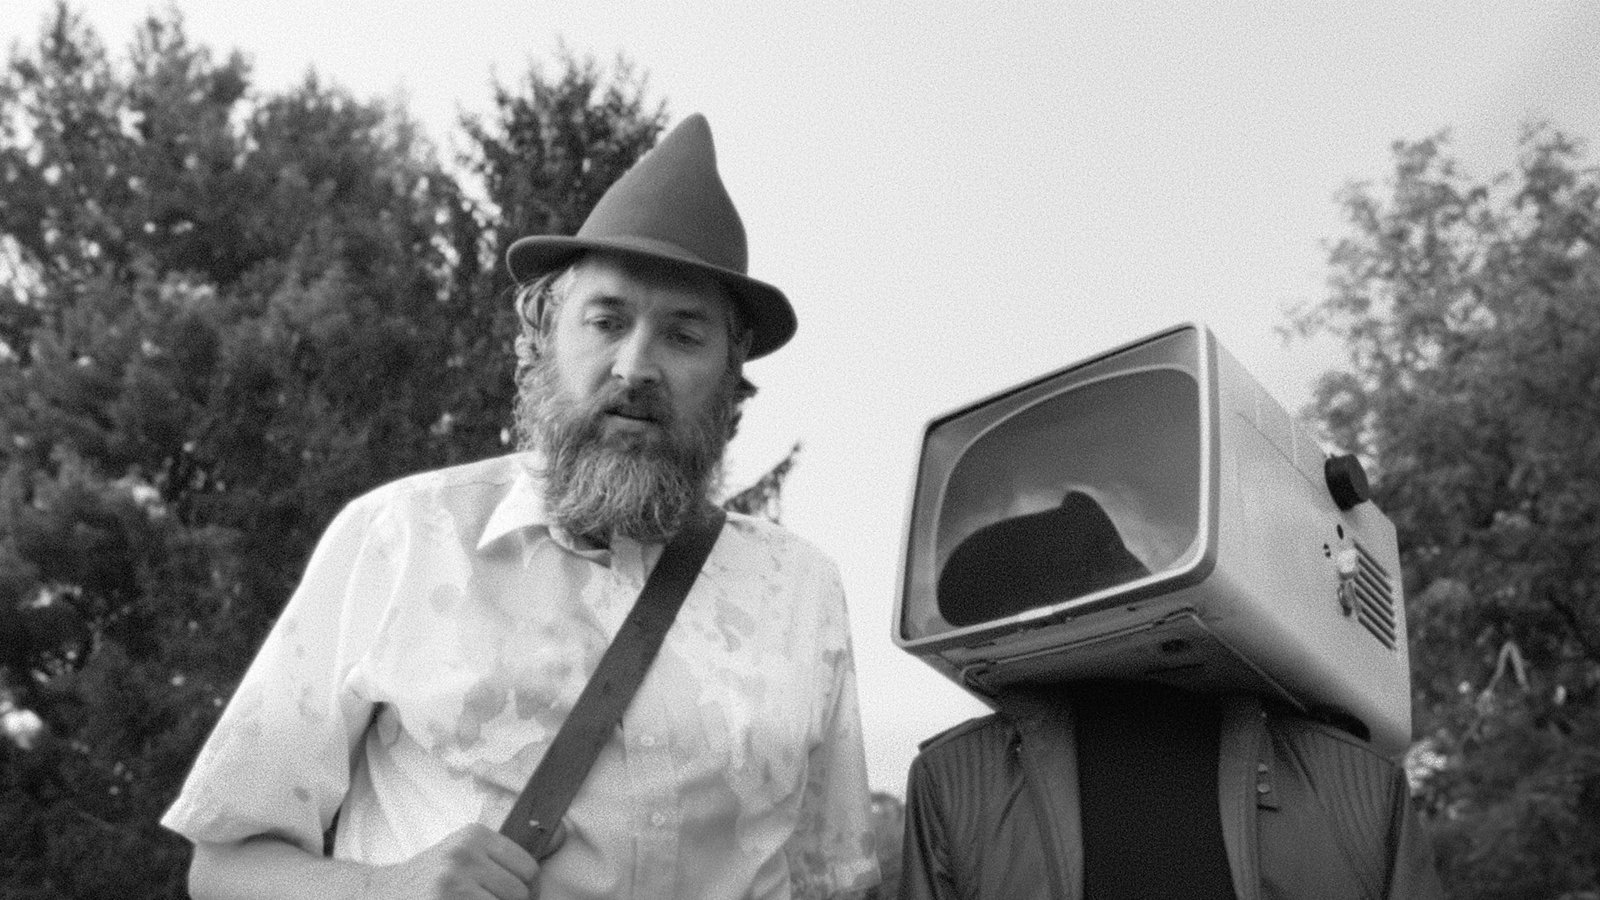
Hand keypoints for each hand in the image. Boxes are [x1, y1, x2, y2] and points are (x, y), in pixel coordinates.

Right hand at [365, 824, 549, 899]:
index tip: (516, 896)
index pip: (528, 868)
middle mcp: (463, 855)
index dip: (527, 890)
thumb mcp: (463, 855)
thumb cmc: (429, 880)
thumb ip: (501, 857)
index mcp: (473, 836)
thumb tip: (557, 847)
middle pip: (519, 893)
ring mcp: (451, 883)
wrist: (380, 895)